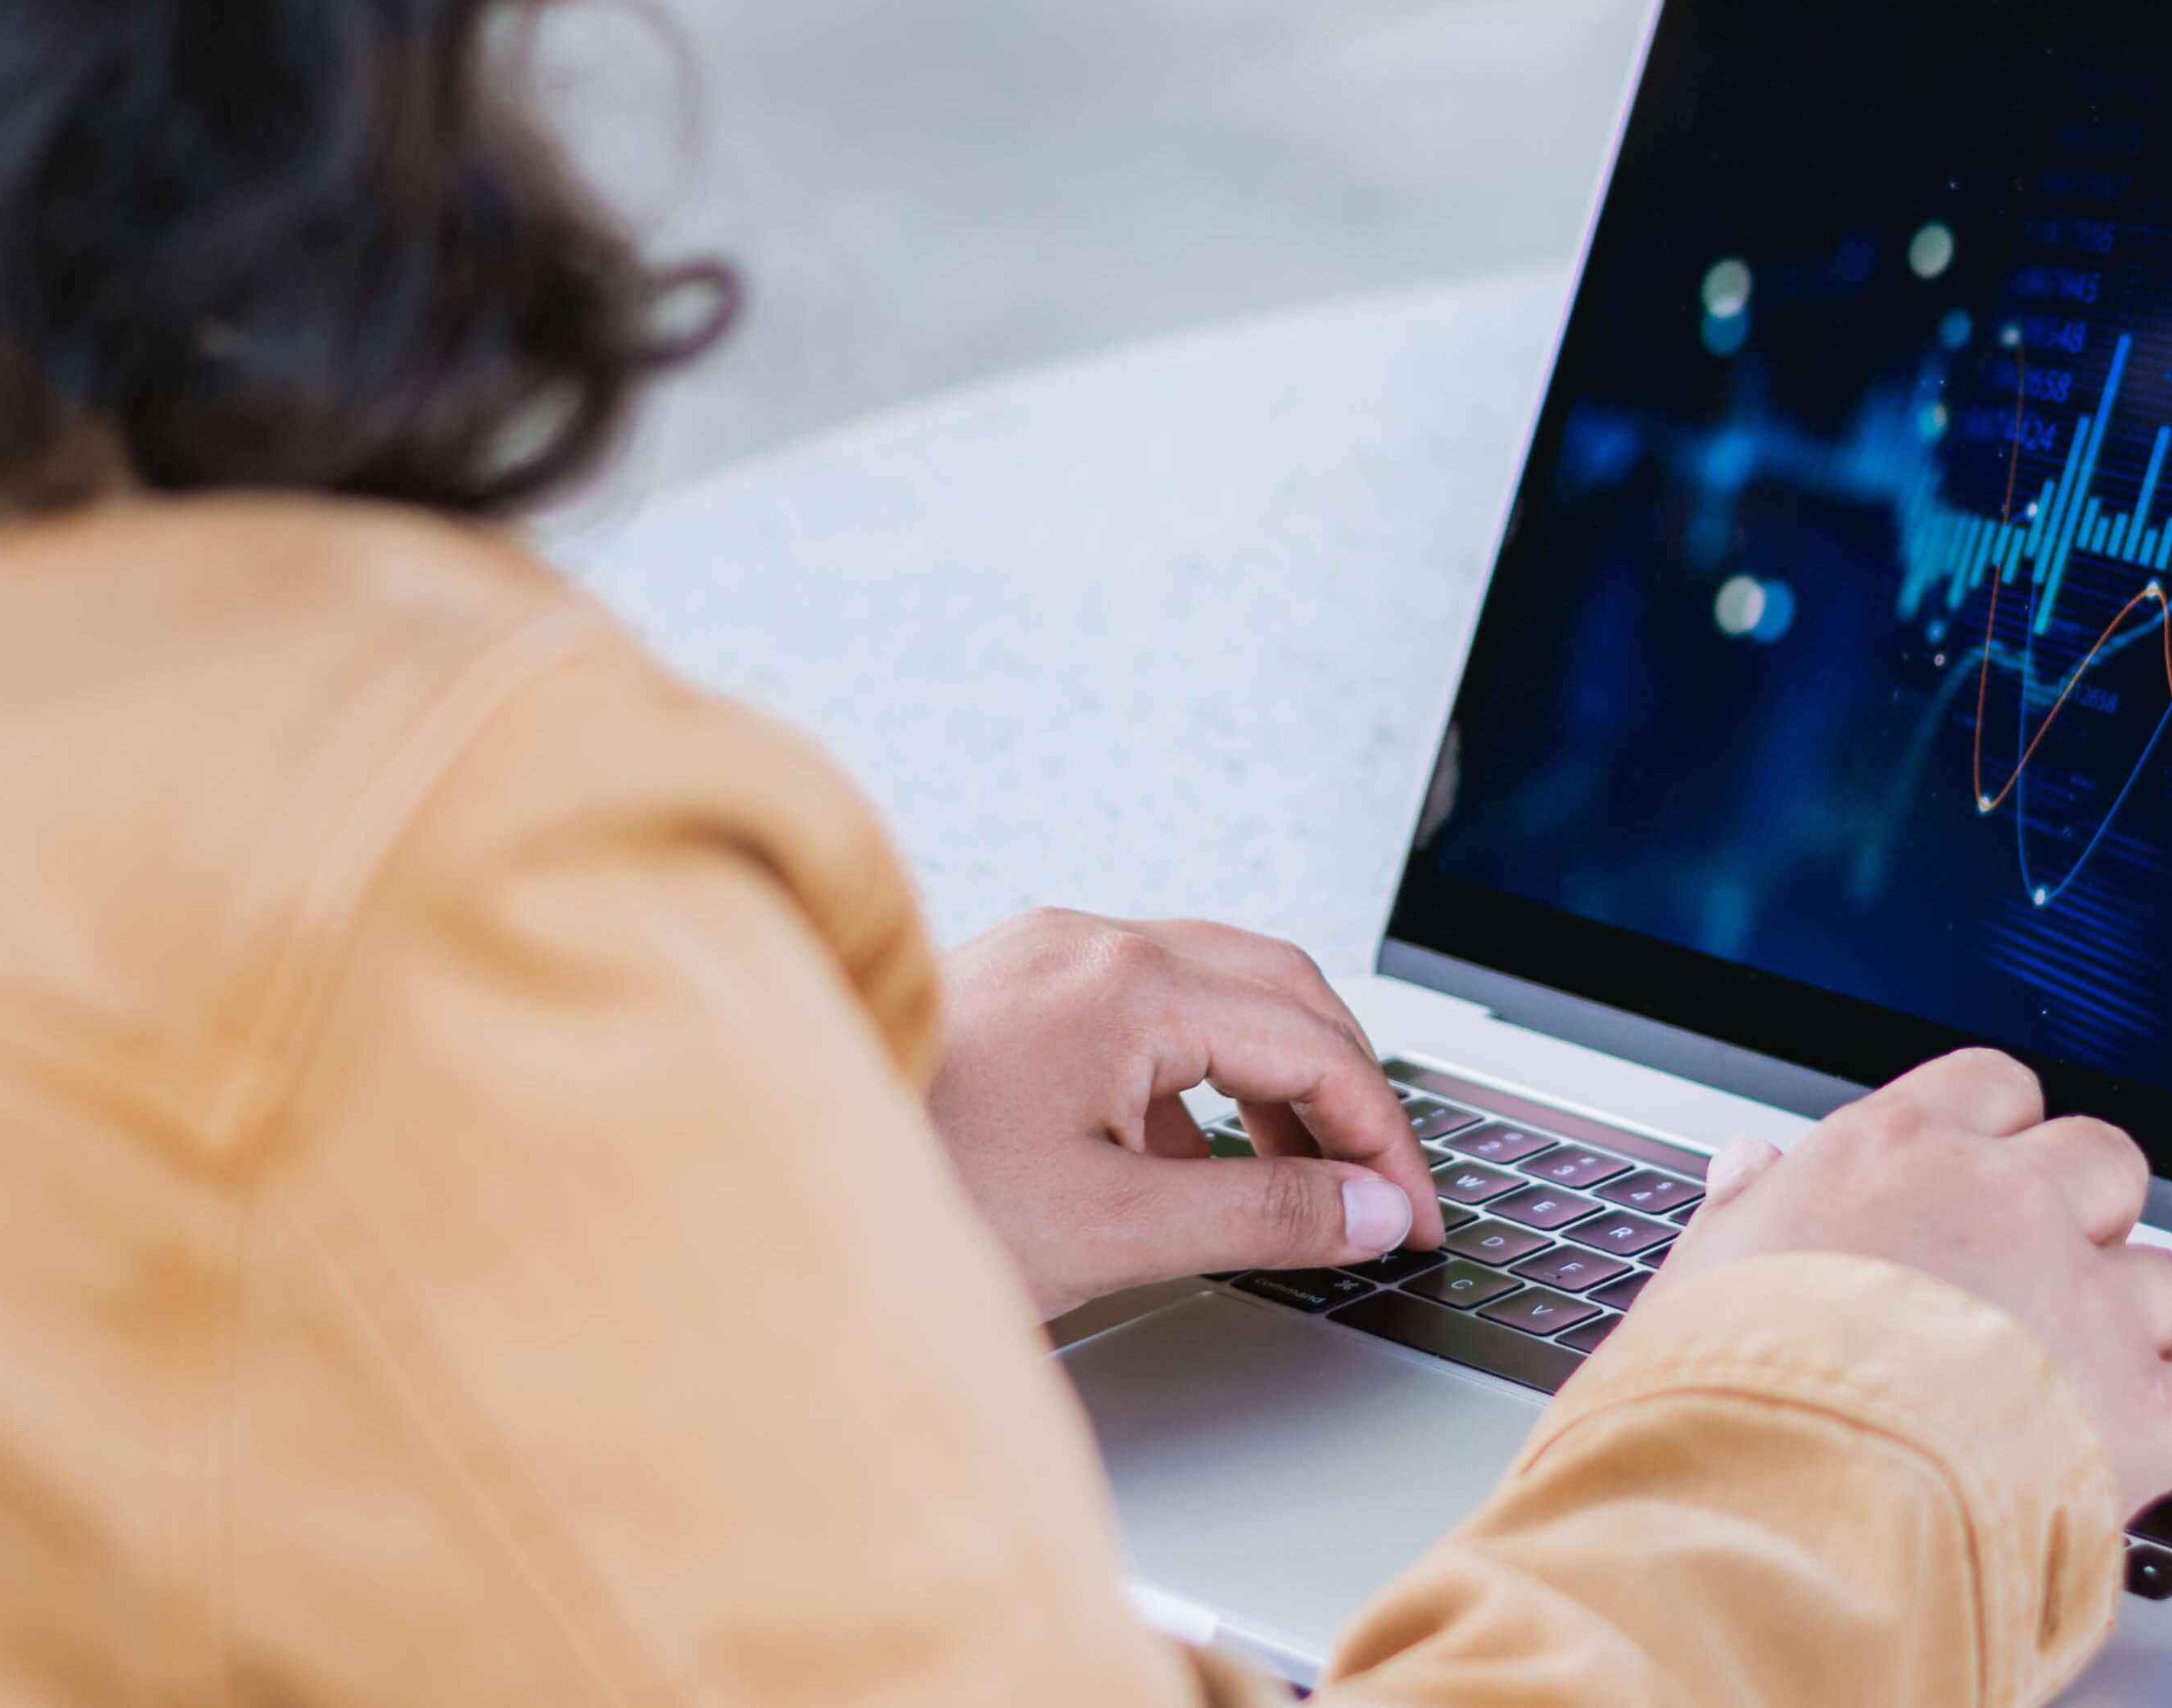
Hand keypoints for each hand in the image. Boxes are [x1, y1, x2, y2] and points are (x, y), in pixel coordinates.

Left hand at [926, 910, 1446, 1318]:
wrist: (759, 1176)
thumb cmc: (909, 1194)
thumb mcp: (1112, 1228)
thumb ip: (1262, 1212)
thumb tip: (1369, 1209)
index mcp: (1128, 985)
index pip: (1316, 1044)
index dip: (1384, 1139)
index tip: (1411, 1218)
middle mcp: (1090, 942)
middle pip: (1280, 988)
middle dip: (1347, 1088)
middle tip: (1381, 1188)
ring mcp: (1045, 954)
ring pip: (1214, 988)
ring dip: (1275, 1075)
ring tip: (1301, 1178)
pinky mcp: (1010, 985)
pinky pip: (1144, 1006)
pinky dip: (1197, 1073)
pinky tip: (1189, 1155)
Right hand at [1655, 1049, 2171, 1514]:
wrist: (1773, 1501)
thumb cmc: (1714, 1395)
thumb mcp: (1701, 1273)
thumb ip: (1748, 1213)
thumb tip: (1752, 1170)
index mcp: (1893, 1154)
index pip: (1995, 1089)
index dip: (1999, 1144)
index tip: (1979, 1191)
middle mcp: (2004, 1204)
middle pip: (2105, 1164)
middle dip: (2086, 1224)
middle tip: (2033, 1296)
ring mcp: (2083, 1303)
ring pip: (2170, 1283)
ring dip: (2136, 1334)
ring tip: (2071, 1396)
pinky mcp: (2140, 1414)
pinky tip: (2154, 1452)